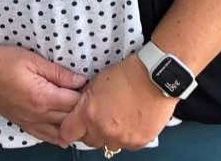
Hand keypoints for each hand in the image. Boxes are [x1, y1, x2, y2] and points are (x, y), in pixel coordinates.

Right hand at [0, 44, 86, 145]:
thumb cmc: (4, 61)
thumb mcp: (33, 60)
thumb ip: (59, 73)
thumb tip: (81, 81)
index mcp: (43, 97)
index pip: (75, 102)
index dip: (87, 95)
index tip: (93, 86)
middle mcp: (38, 115)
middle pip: (70, 120)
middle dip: (82, 110)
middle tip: (90, 99)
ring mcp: (30, 122)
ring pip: (60, 132)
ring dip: (72, 125)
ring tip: (81, 115)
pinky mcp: (23, 124)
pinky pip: (45, 137)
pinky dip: (58, 137)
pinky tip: (67, 134)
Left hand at [58, 56, 175, 151]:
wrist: (153, 78)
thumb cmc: (125, 75)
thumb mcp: (95, 83)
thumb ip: (85, 101)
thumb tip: (78, 109)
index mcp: (88, 114)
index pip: (67, 133)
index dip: (68, 129)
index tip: (72, 126)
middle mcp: (103, 130)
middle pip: (89, 141)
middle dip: (90, 131)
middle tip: (98, 118)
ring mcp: (122, 139)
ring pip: (108, 145)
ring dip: (109, 135)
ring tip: (117, 119)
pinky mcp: (138, 142)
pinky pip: (126, 145)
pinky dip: (126, 137)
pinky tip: (130, 122)